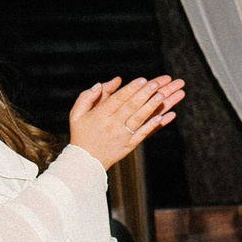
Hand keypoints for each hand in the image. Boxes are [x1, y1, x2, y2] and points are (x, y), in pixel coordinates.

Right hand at [67, 76, 184, 169]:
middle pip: (131, 107)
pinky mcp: (130, 145)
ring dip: (152, 107)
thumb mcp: (77, 113)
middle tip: (157, 83)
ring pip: (139, 119)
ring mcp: (122, 136)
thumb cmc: (82, 133)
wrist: (85, 162)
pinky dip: (153, 125)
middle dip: (144, 94)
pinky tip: (164, 117)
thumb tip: (113, 81)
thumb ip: (89, 95)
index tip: (143, 79)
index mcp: (99, 115)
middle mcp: (112, 125)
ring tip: (163, 96)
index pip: (117, 99)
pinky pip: (143, 134)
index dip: (131, 89)